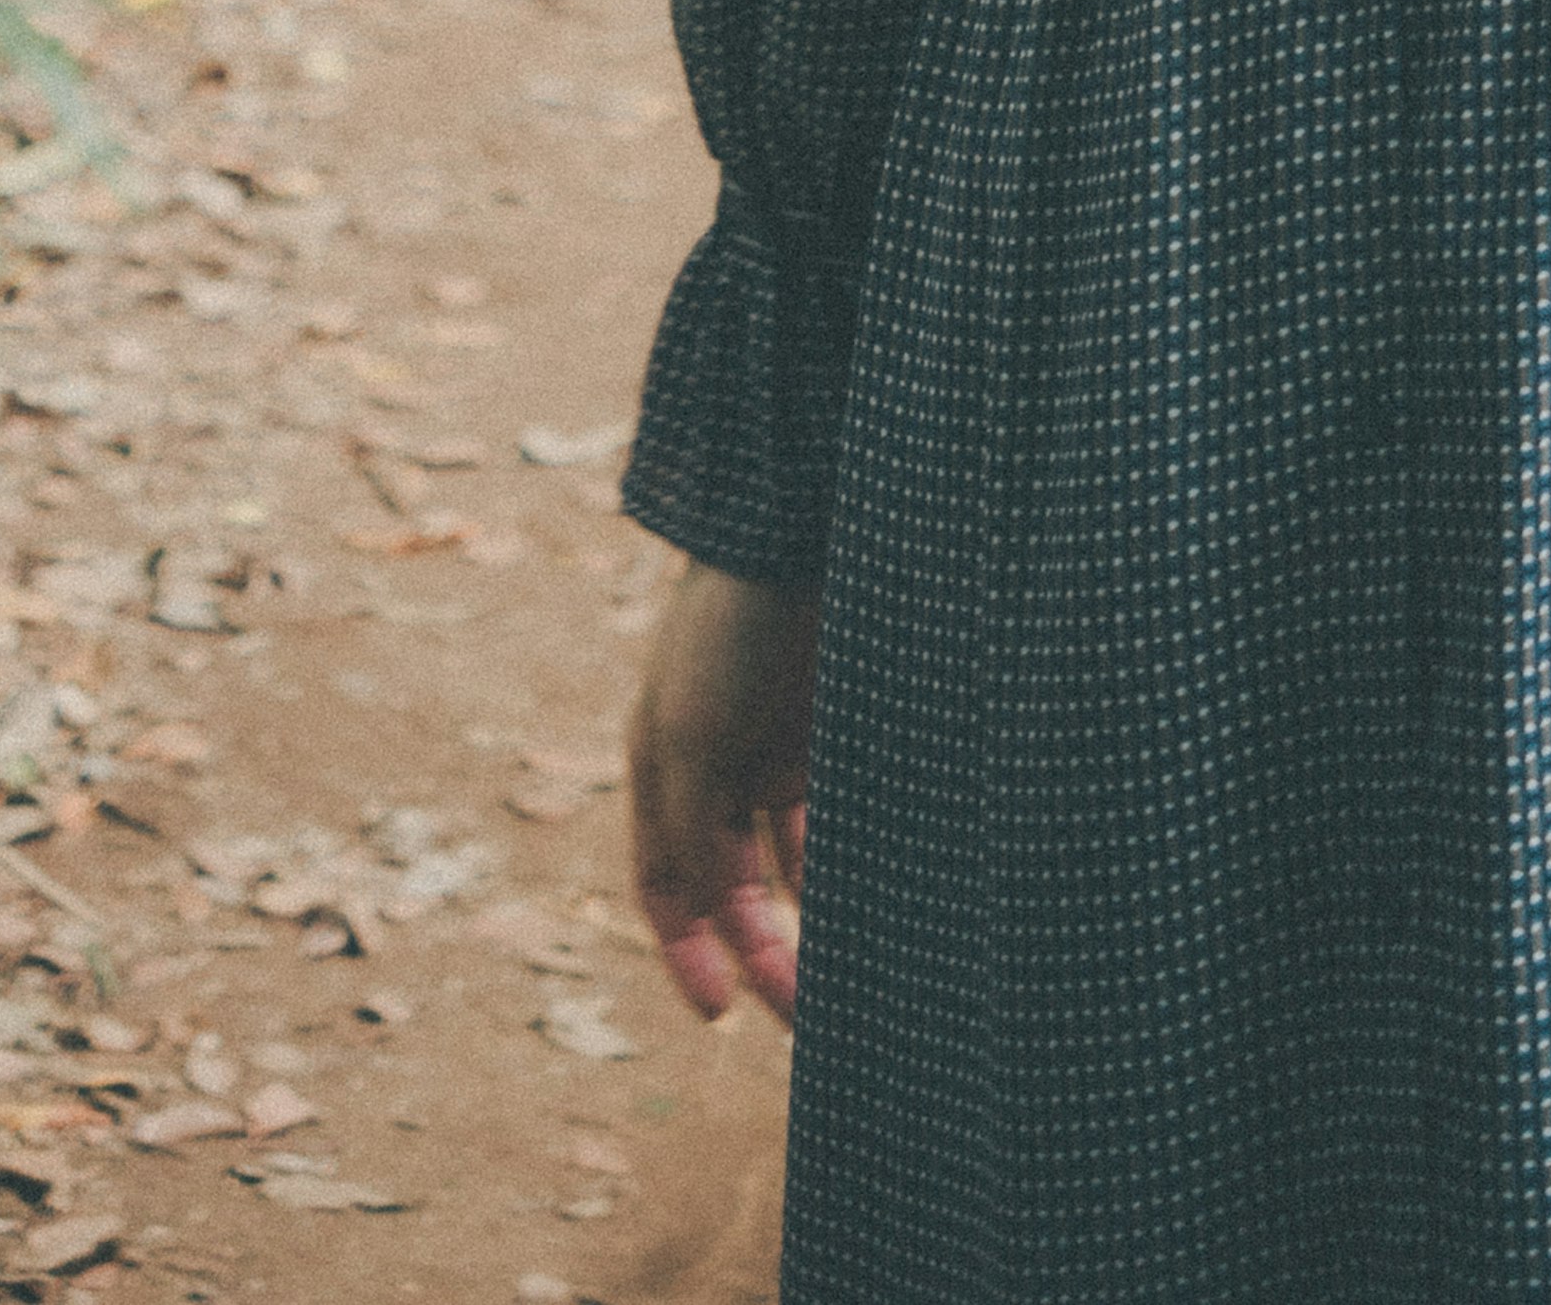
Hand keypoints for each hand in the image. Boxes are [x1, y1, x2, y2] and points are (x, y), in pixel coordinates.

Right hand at [627, 556, 816, 1024]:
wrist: (793, 531)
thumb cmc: (724, 632)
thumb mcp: (687, 742)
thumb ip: (693, 838)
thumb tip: (717, 927)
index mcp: (665, 773)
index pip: (669, 889)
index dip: (687, 954)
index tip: (720, 1013)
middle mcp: (722, 772)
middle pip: (740, 893)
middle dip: (767, 955)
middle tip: (807, 1018)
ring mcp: (783, 752)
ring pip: (798, 868)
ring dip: (818, 921)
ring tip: (854, 978)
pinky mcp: (840, 734)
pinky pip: (846, 821)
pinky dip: (857, 866)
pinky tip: (885, 905)